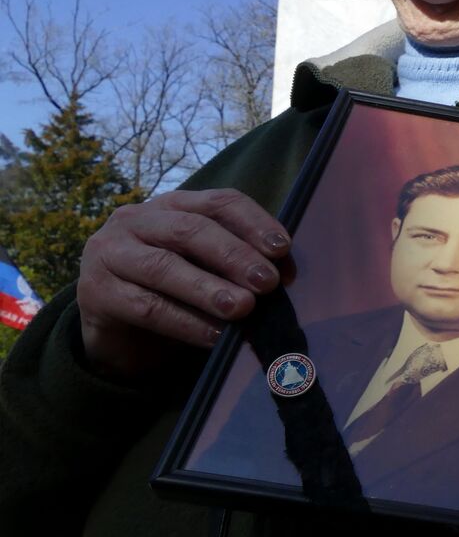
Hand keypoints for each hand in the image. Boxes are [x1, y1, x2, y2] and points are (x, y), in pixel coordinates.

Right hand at [76, 189, 289, 377]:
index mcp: (172, 205)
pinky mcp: (95, 292)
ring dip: (208, 289)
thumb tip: (284, 273)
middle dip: (234, 255)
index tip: (282, 248)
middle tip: (266, 282)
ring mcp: (110, 252)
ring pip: (164, 267)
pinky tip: (214, 335)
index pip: (219, 202)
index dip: (253, 222)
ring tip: (243, 308)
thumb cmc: (174, 291)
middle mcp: (137, 220)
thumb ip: (238, 262)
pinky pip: (146, 307)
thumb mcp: (207, 268)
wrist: (119, 333)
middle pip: (191, 230)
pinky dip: (185, 322)